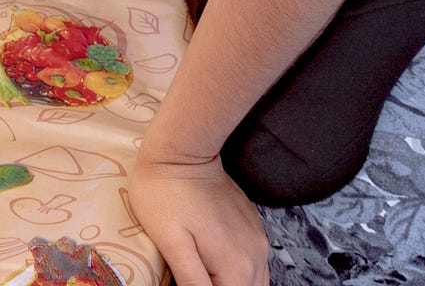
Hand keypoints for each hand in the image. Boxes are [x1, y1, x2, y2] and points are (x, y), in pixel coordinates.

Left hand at [126, 151, 269, 285]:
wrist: (182, 152)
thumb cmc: (166, 196)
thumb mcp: (171, 244)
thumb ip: (191, 281)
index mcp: (236, 268)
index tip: (188, 280)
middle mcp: (256, 258)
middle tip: (194, 277)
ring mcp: (258, 241)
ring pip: (255, 282)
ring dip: (233, 285)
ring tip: (205, 277)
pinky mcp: (253, 228)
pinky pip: (255, 265)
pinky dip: (241, 275)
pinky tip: (217, 268)